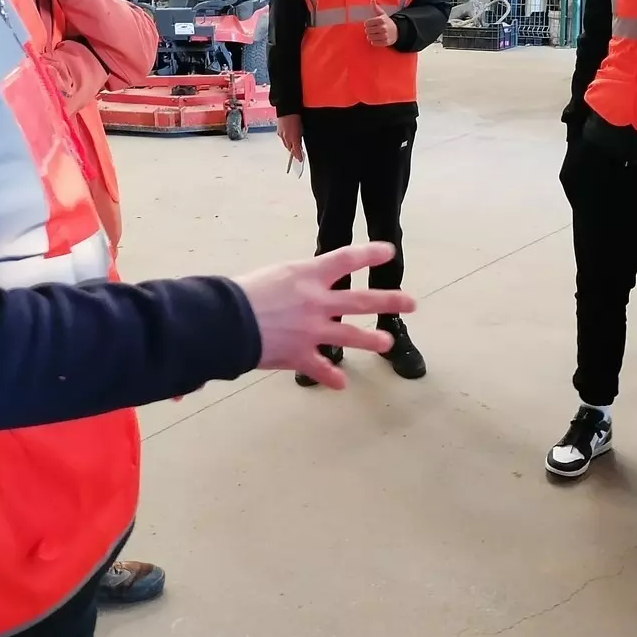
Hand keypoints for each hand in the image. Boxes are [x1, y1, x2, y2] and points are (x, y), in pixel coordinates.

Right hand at [238, 242, 415, 388]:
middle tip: (411, 303)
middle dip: (389, 300)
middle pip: (361, 300)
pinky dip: (331, 377)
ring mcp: (311, 330)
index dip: (369, 254)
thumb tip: (302, 291)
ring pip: (350, 335)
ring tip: (387, 343)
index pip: (346, 259)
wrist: (226, 321)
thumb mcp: (273, 276)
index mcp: (307, 276)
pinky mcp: (300, 354)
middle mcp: (316, 302)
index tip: (389, 252)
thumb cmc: (241, 293)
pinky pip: (320, 368)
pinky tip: (341, 384)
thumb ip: (295, 283)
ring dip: (371, 340)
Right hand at [277, 113, 303, 161]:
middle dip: (293, 151)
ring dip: (289, 146)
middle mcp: (286, 138)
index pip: (295, 151)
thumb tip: (299, 145)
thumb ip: (299, 139)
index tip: (300, 159)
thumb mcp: (301, 129)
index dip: (298, 156)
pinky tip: (288, 137)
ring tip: (293, 146)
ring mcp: (281, 135)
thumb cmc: (295, 117)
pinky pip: (282, 139)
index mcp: (293, 138)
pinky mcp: (278, 132)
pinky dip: (285, 139)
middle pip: (289, 149)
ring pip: (285, 144)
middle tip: (297, 154)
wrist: (287, 109)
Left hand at [364, 0, 397, 48]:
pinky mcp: (385, 42)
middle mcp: (383, 28)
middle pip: (367, 31)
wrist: (397, 31)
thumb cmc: (386, 22)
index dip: (367, 24)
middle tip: (372, 29)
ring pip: (369, 37)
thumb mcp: (382, 14)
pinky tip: (376, 39)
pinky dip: (373, 42)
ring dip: (370, 36)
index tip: (370, 24)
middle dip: (368, 30)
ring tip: (374, 34)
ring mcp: (385, 35)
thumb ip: (376, 8)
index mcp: (381, 20)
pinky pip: (374, 43)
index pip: (367, 23)